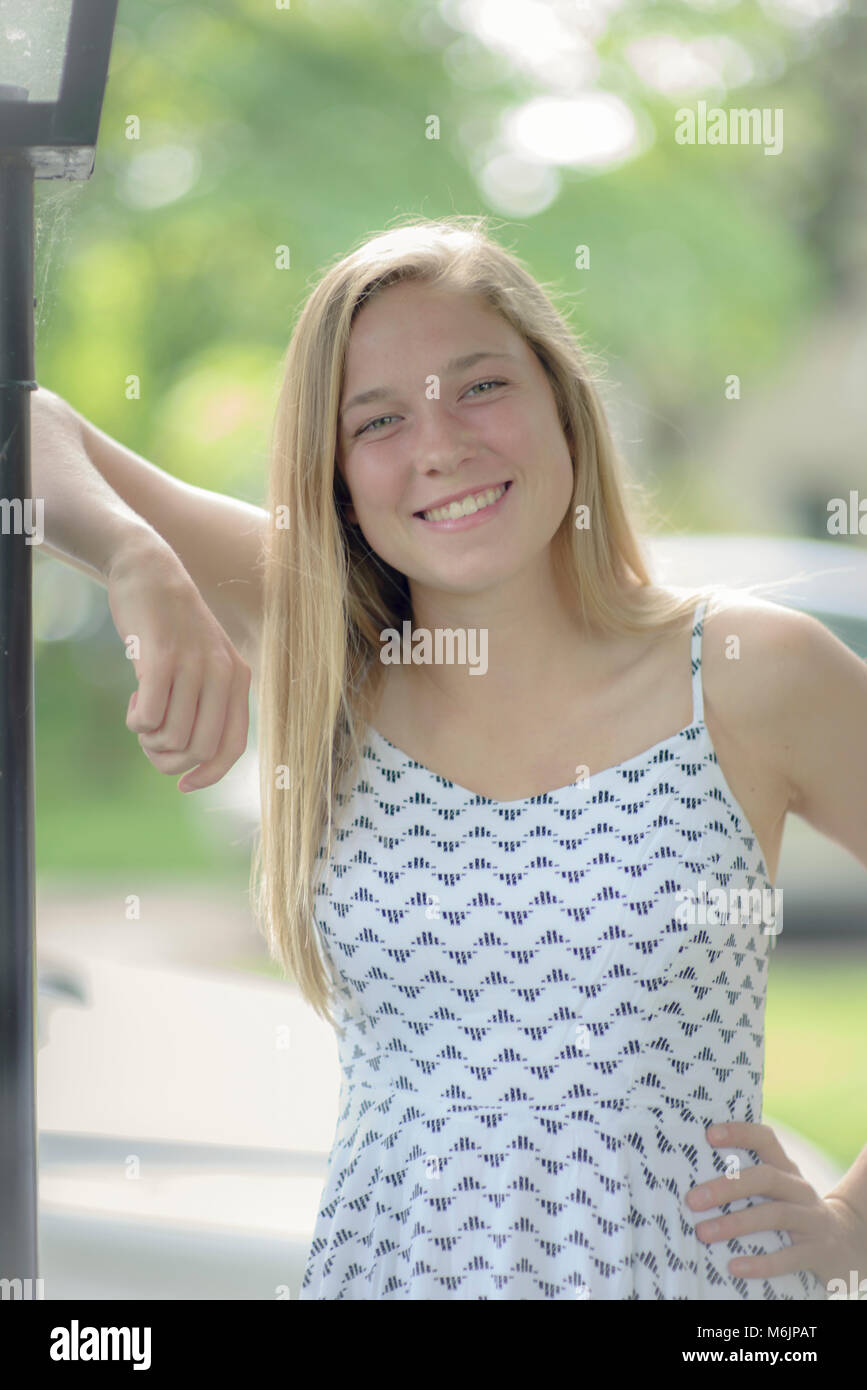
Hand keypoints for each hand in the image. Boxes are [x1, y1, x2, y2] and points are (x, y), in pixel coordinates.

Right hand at [107, 534, 251, 791]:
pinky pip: (150, 717)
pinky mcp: (161, 657)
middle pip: (199, 749)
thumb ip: (207, 701)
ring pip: (173, 737)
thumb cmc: (171, 626)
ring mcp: (193, 664)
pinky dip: (138, 721)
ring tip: (142, 714)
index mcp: (238, 678)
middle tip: (150, 738)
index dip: (209, 774)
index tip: (184, 784)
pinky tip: (135, 700)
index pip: (233, 747)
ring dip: (150, 739)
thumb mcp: (204, 661)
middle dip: (168, 758)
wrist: (150, 571)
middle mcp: (223, 673)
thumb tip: (189, 758)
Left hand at [685, 1121, 866, 1290]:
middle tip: (692, 1200)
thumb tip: (690, 1184)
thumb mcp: (777, 1192)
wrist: (845, 1243)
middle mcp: (800, 1189)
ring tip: (703, 1233)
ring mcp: (812, 1219)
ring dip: (736, 1223)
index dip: (740, 1133)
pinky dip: (762, 1262)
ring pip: (776, 1215)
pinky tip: (735, 1266)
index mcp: (786, 1169)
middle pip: (765, 1178)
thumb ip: (746, 1184)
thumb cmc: (792, 1213)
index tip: (709, 1134)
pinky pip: (790, 1257)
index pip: (766, 1139)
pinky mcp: (818, 1251)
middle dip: (727, 1187)